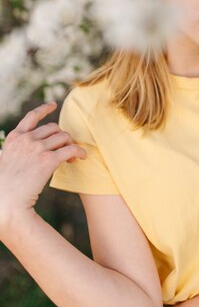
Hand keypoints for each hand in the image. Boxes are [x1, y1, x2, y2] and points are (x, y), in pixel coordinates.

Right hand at [0, 101, 86, 227]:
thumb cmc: (5, 188)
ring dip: (70, 144)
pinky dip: (80, 151)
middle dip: (61, 136)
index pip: (32, 117)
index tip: (53, 105)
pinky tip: (82, 157)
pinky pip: (71, 148)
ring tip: (72, 157)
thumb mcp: (6, 161)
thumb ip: (18, 152)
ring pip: (63, 137)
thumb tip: (32, 152)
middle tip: (65, 149)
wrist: (5, 202)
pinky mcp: (48, 160)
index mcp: (15, 138)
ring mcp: (37, 148)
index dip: (44, 109)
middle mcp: (26, 139)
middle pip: (53, 128)